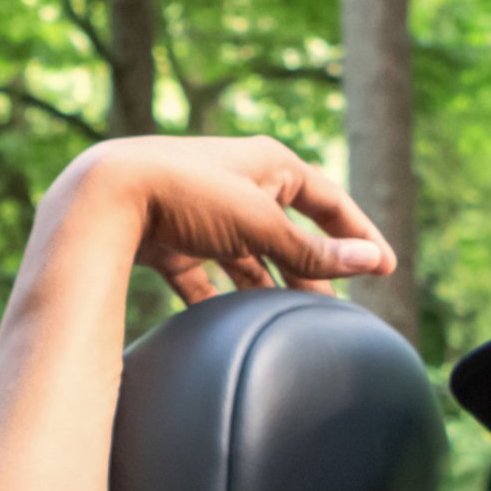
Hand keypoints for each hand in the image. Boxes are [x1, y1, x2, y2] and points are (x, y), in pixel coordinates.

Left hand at [60, 136, 394, 302]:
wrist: (103, 198)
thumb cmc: (186, 196)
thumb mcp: (259, 224)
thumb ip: (312, 251)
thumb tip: (372, 262)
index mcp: (268, 166)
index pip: (329, 201)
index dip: (359, 234)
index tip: (387, 267)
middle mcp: (239, 185)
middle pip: (290, 234)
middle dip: (312, 271)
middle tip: (336, 311)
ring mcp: (204, 215)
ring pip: (249, 258)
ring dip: (269, 287)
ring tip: (291, 323)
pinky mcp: (172, 241)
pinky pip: (205, 276)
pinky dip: (219, 298)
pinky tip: (231, 324)